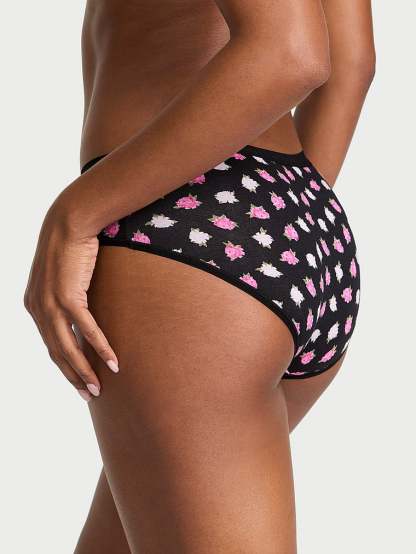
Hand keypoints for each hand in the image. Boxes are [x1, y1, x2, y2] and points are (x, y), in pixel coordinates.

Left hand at [24, 204, 118, 401]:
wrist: (69, 221)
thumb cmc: (71, 247)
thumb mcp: (64, 276)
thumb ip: (66, 297)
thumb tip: (81, 313)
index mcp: (34, 305)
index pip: (50, 344)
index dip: (65, 366)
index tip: (80, 381)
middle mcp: (37, 308)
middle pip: (56, 352)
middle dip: (73, 377)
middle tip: (89, 394)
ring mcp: (50, 303)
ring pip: (67, 347)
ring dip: (84, 370)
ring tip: (98, 388)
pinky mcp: (67, 295)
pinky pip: (86, 329)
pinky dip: (99, 347)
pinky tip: (112, 361)